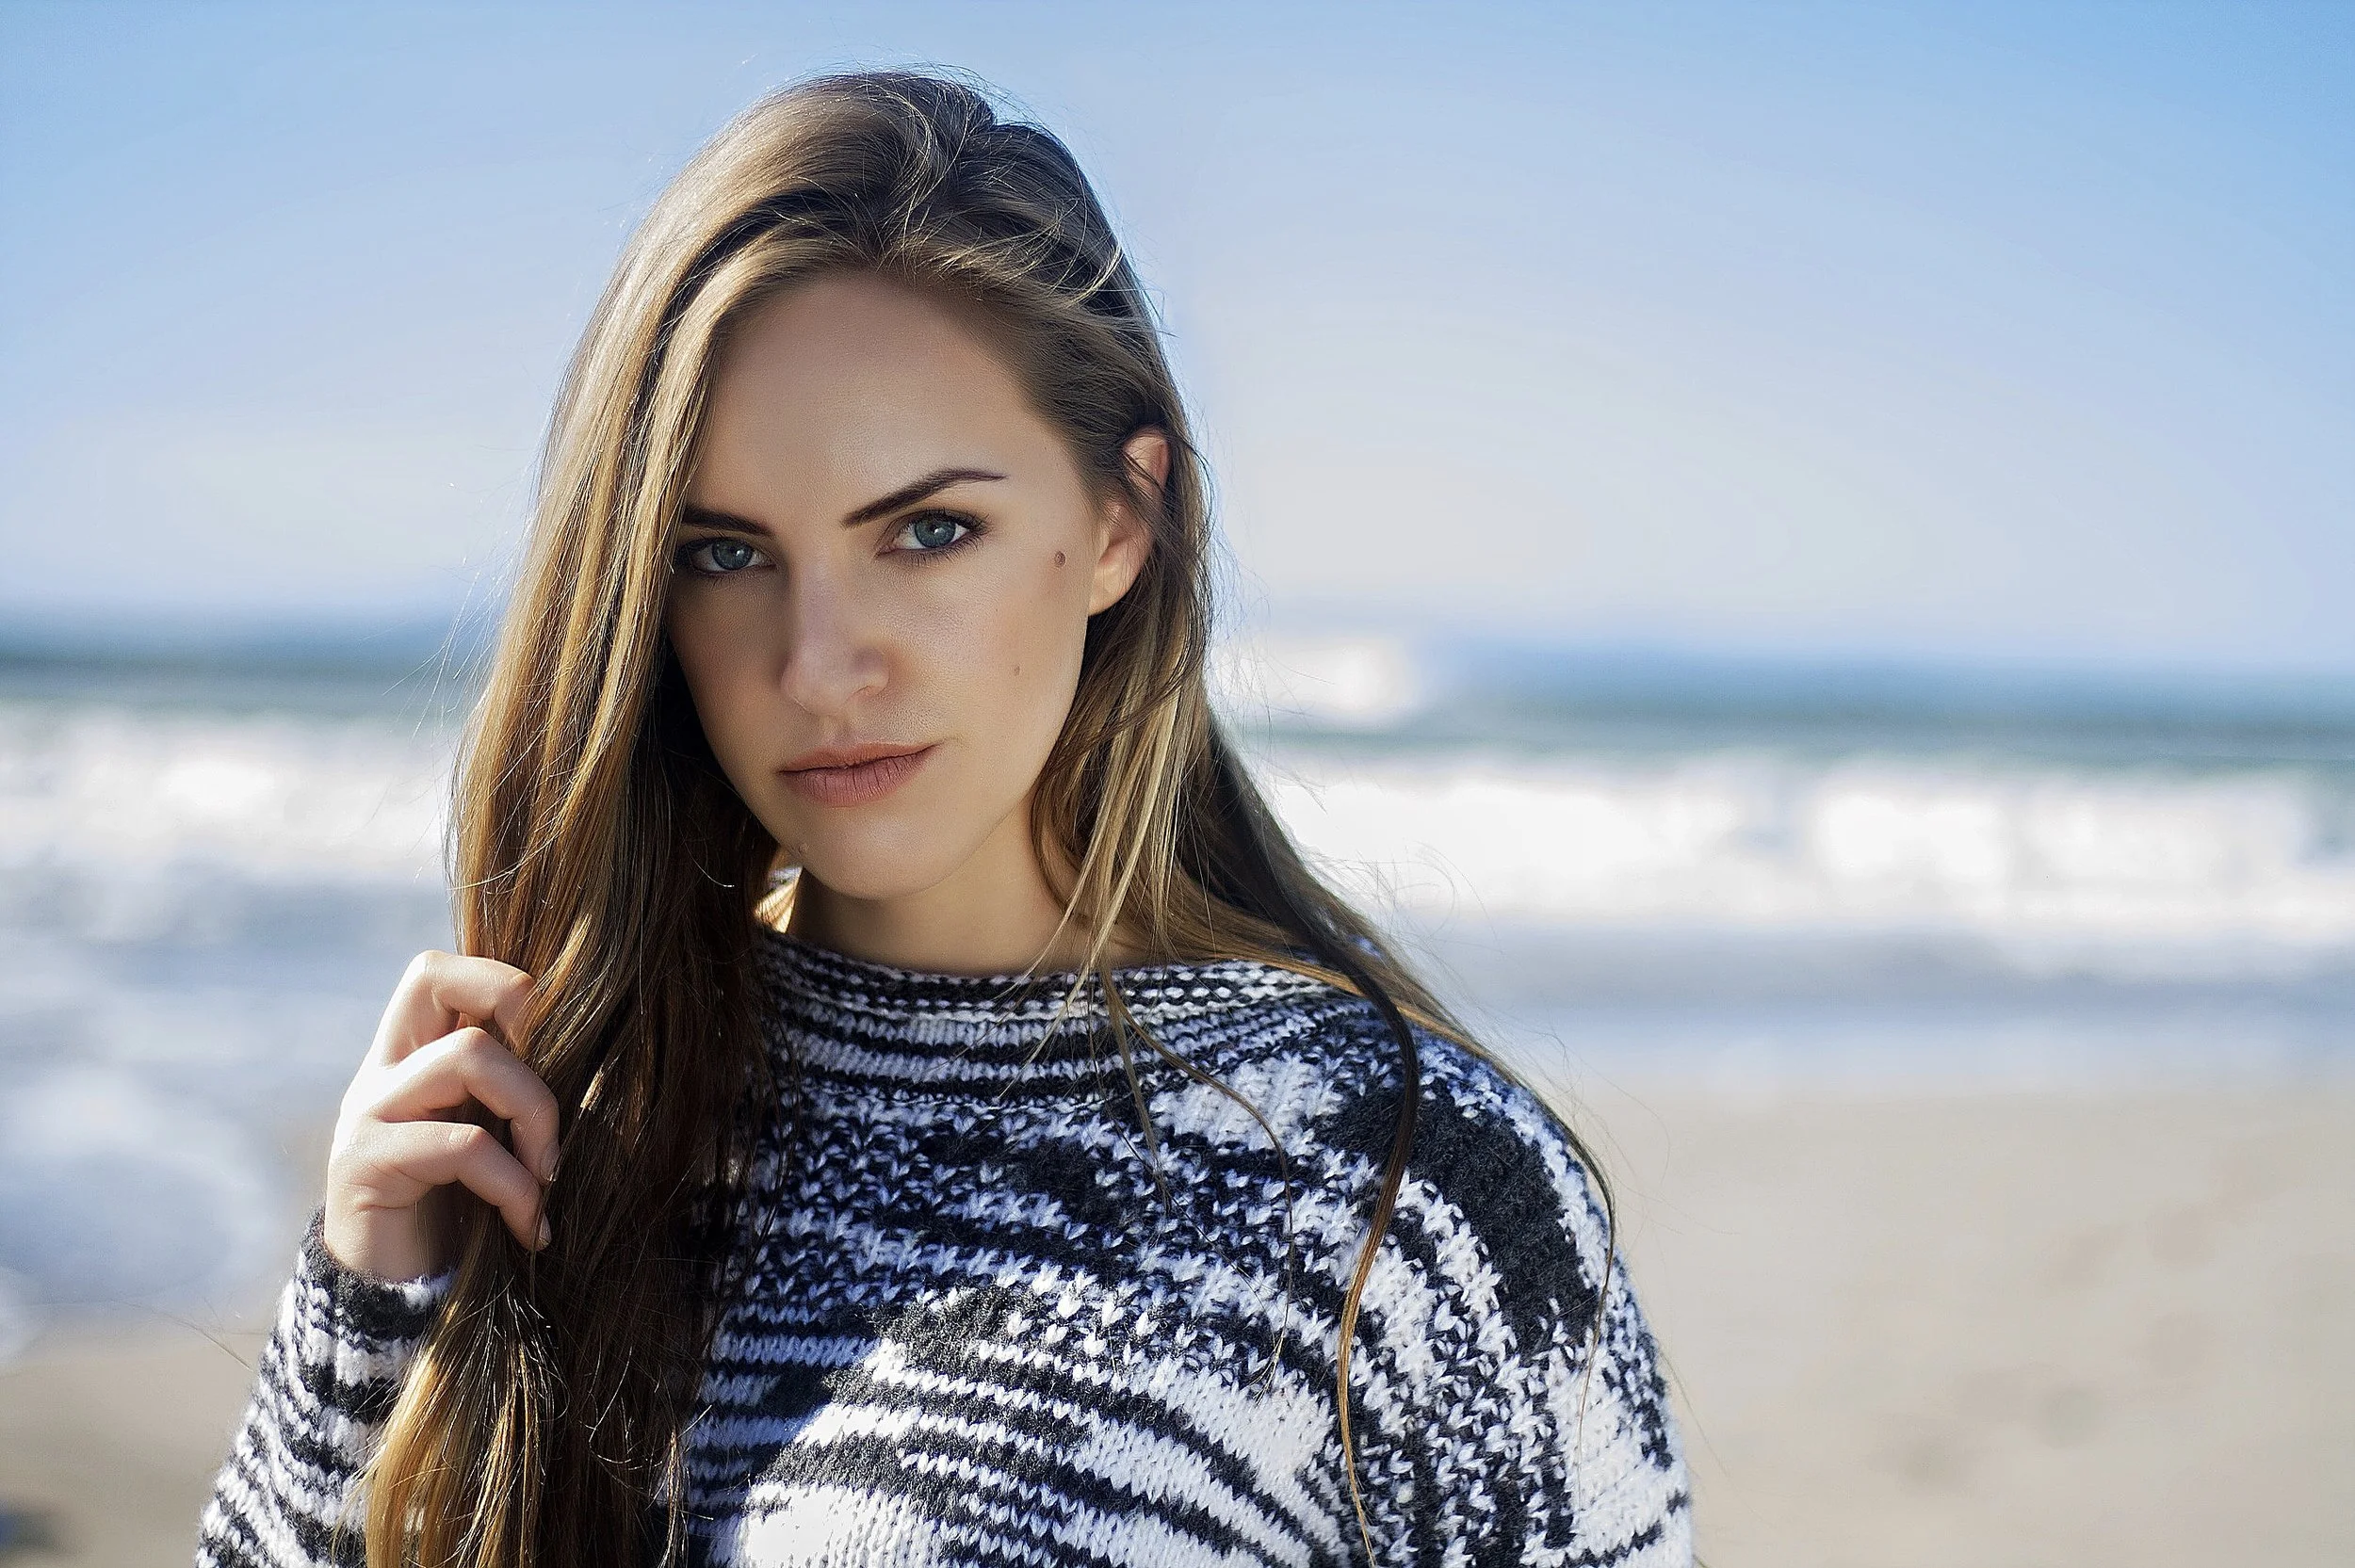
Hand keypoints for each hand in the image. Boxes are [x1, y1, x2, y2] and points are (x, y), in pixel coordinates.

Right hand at [321, 951, 558, 1282]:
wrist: (393, 1299)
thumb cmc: (459, 1213)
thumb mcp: (495, 1139)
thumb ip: (515, 1094)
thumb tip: (606, 1057)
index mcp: (412, 1055)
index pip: (440, 971)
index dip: (503, 984)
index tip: (554, 1045)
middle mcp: (382, 1071)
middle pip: (432, 975)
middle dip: (517, 1011)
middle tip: (554, 1080)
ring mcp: (368, 1112)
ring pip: (468, 1057)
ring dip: (534, 1114)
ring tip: (549, 1176)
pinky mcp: (366, 1164)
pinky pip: (462, 1145)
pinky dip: (513, 1185)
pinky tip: (528, 1226)